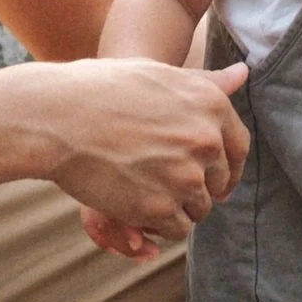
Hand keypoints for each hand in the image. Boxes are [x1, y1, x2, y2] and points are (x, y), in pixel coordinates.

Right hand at [39, 54, 249, 250]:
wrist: (58, 116)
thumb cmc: (102, 89)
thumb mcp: (160, 75)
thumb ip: (205, 84)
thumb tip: (243, 72)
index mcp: (211, 105)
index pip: (238, 148)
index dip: (226, 166)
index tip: (212, 177)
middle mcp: (206, 140)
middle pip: (219, 182)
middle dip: (198, 187)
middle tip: (165, 182)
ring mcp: (185, 176)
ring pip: (199, 209)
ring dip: (178, 207)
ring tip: (146, 192)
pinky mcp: (160, 208)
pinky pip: (177, 228)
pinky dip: (160, 225)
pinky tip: (138, 207)